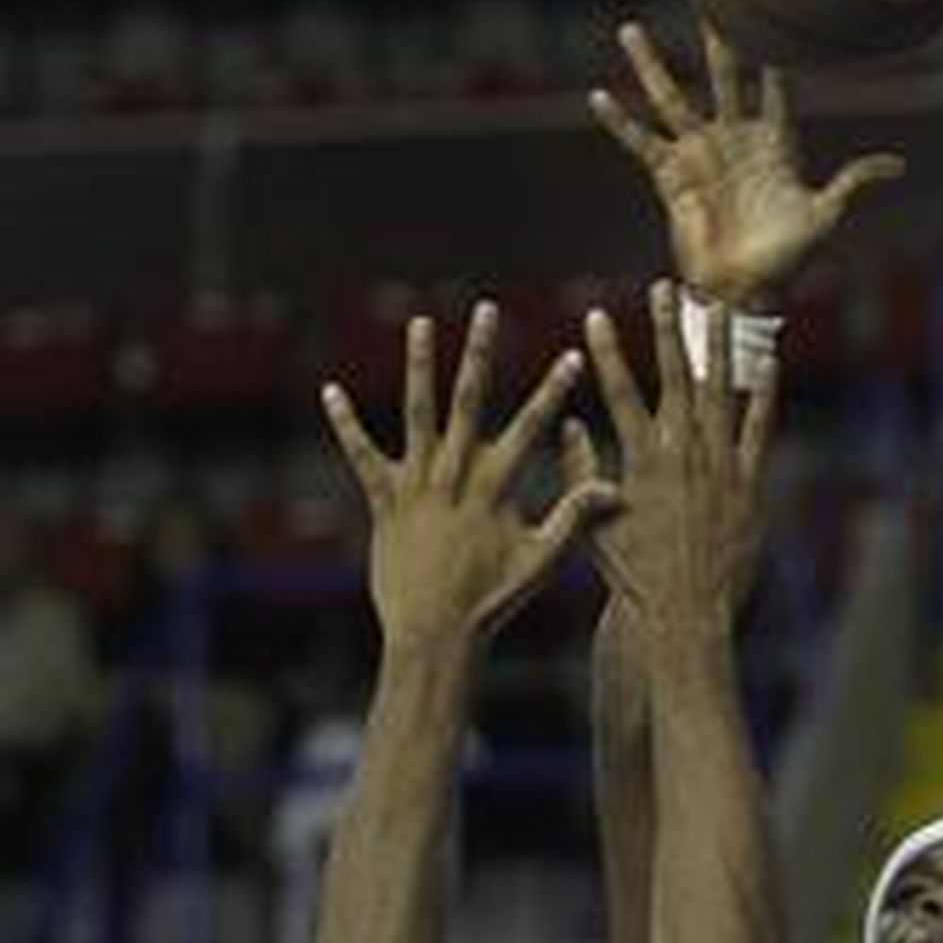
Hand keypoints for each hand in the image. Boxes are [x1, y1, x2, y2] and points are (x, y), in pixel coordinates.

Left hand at [323, 303, 617, 654]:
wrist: (435, 633)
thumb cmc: (491, 602)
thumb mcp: (539, 561)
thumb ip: (572, 518)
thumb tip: (612, 490)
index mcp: (495, 486)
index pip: (532, 426)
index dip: (554, 390)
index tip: (573, 356)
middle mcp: (454, 475)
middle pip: (469, 400)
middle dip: (481, 353)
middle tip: (486, 309)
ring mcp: (416, 484)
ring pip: (416, 413)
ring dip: (419, 365)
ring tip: (420, 323)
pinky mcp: (383, 501)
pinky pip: (362, 456)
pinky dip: (346, 424)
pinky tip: (330, 392)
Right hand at [570, 282, 777, 639]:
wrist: (682, 614)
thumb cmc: (633, 577)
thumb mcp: (592, 525)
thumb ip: (578, 471)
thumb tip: (568, 424)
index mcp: (639, 461)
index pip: (619, 391)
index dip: (606, 352)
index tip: (595, 315)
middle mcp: (681, 455)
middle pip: (674, 377)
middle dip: (666, 329)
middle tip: (664, 289)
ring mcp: (719, 467)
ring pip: (720, 392)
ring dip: (718, 347)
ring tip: (718, 310)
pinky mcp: (749, 485)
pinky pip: (759, 430)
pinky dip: (763, 395)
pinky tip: (768, 363)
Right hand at [590, 21, 902, 308]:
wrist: (746, 291)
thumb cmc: (788, 258)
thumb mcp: (825, 216)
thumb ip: (853, 184)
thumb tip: (897, 168)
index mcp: (773, 143)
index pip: (773, 87)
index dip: (773, 54)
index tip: (769, 11)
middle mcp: (733, 140)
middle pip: (721, 76)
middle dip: (716, 39)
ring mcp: (699, 156)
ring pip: (671, 99)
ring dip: (650, 66)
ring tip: (629, 30)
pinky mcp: (671, 178)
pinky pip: (641, 144)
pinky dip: (620, 123)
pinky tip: (597, 97)